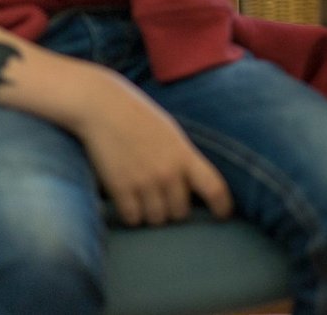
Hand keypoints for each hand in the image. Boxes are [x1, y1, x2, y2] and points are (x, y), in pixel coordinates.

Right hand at [73, 73, 233, 226]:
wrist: (103, 108)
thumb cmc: (139, 119)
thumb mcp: (171, 136)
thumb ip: (183, 160)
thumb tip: (193, 188)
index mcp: (186, 156)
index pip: (215, 189)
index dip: (223, 206)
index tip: (222, 215)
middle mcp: (169, 172)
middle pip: (180, 213)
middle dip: (173, 209)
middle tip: (162, 197)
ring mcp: (144, 182)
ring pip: (156, 219)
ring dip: (151, 213)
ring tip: (143, 196)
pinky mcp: (120, 189)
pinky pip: (133, 218)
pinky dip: (131, 214)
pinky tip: (128, 199)